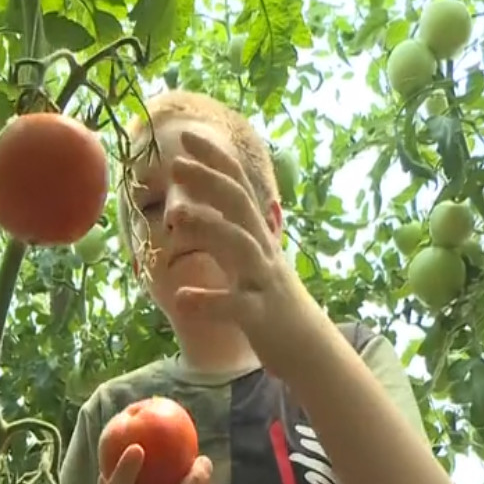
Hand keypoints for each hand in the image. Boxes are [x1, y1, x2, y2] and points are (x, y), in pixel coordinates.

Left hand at [167, 130, 314, 375]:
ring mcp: (263, 280)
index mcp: (255, 234)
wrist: (308, 347)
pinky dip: (209, 301)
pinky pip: (236, 305)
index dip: (215, 160)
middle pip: (239, 205)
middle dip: (209, 181)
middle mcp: (262, 249)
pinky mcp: (261, 315)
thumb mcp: (249, 259)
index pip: (237, 186)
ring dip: (209, 226)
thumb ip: (226, 231)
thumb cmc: (268, 299)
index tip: (188, 137)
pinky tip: (183, 298)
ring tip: (176, 218)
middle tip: (176, 164)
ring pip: (240, 245)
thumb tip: (193, 206)